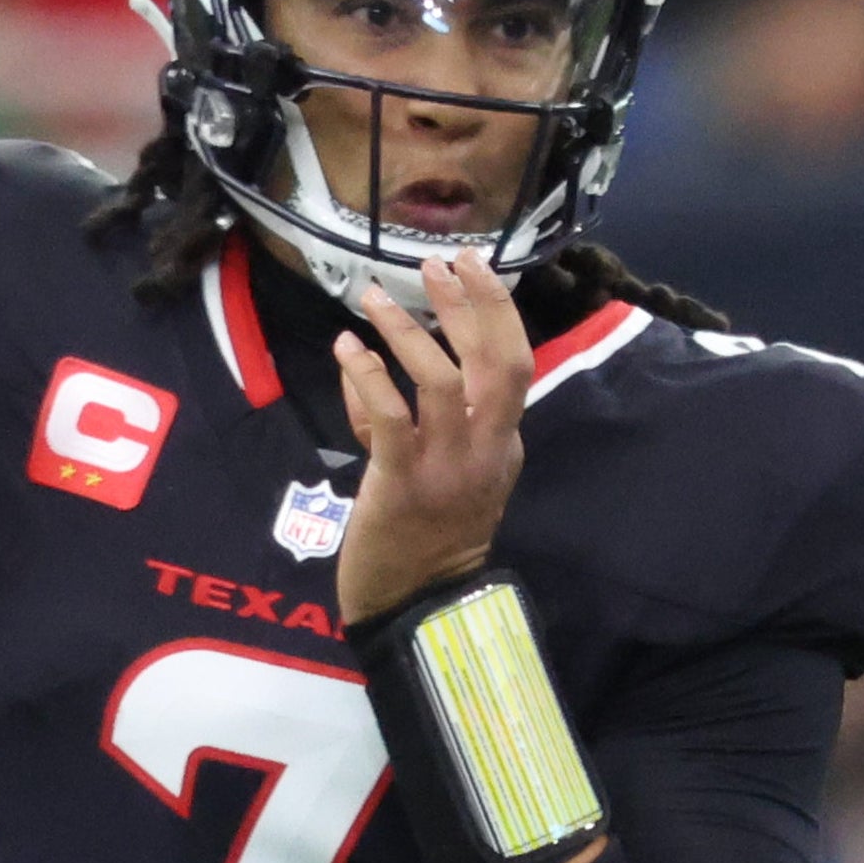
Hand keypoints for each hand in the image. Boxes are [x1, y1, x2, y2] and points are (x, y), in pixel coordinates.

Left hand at [331, 253, 532, 622]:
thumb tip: (373, 362)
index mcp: (503, 441)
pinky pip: (391, 415)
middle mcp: (486, 448)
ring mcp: (447, 466)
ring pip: (441, 380)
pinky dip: (368, 374)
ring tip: (373, 298)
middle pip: (494, 361)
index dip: (497, 309)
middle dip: (469, 304)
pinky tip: (349, 347)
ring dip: (405, 332)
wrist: (417, 599)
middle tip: (437, 263)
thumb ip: (422, 417)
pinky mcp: (403, 481)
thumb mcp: (447, 469)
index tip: (473, 266)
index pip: (514, 361)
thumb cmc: (427, 530)